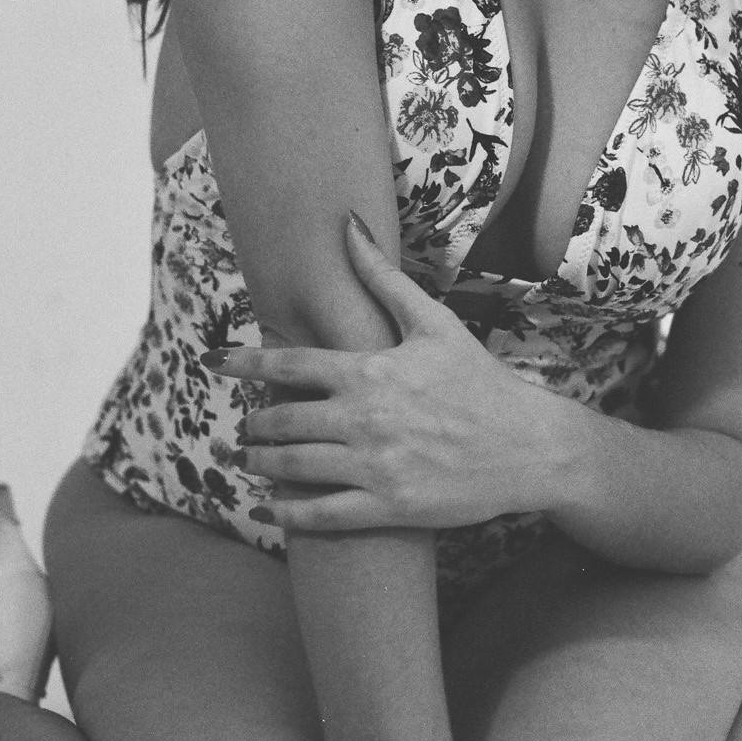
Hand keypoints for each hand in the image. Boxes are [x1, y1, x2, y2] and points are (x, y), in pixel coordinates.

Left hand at [208, 213, 571, 533]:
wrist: (530, 445)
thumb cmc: (480, 381)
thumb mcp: (435, 324)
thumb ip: (383, 279)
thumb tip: (349, 226)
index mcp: (371, 371)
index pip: (289, 363)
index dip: (244, 361)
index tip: (211, 361)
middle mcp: (366, 418)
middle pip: (281, 420)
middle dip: (253, 424)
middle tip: (244, 426)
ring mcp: (375, 466)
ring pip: (292, 467)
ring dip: (260, 463)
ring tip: (248, 460)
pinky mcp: (389, 508)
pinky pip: (321, 515)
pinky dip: (288, 511)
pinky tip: (272, 506)